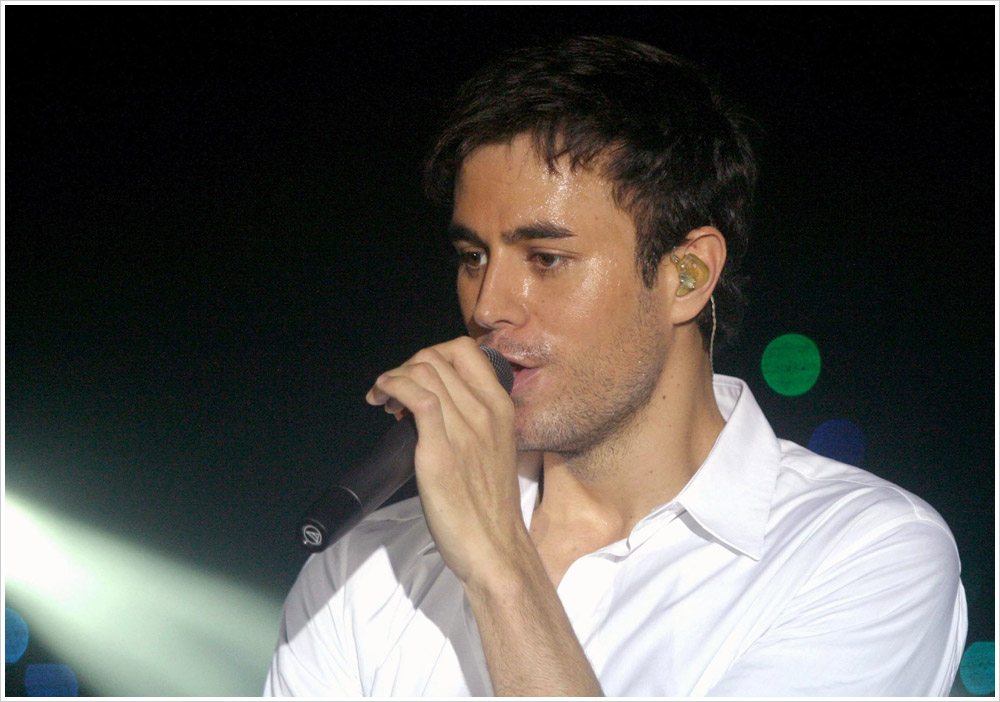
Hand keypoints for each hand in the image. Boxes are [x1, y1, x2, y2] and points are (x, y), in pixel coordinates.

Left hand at [365, 336, 529, 586]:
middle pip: (436, 357)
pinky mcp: (440, 451)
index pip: (466, 350)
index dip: (432, 353)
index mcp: (500, 408)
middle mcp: (485, 412)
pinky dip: (392, 387)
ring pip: (423, 372)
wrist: (494, 545)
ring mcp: (464, 430)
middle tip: (392, 390)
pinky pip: (417, 397)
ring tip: (383, 398)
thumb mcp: (495, 447)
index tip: (416, 374)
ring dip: (392, 377)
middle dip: (405, 366)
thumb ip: (474, 420)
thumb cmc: (489, 504)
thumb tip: (439, 403)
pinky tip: (383, 399)